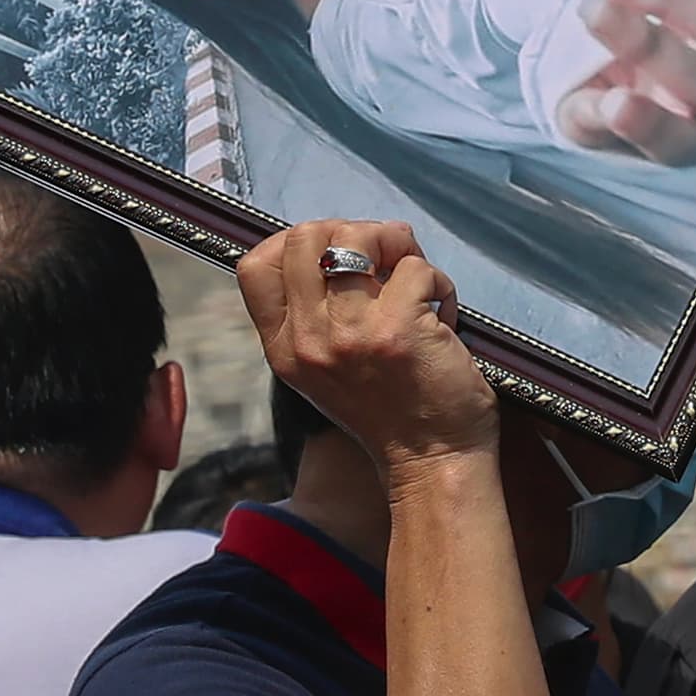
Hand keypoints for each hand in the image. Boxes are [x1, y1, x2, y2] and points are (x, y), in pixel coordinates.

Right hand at [237, 220, 498, 470]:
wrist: (432, 463)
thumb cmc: (388, 411)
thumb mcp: (322, 369)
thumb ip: (312, 316)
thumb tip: (338, 243)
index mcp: (283, 349)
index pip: (254, 266)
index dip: (294, 243)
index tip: (334, 257)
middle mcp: (307, 340)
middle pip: (305, 236)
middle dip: (354, 232)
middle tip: (384, 261)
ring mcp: (350, 334)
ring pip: (362, 237)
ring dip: (400, 248)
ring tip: (414, 282)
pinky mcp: (398, 331)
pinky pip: (416, 267)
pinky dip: (438, 282)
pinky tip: (442, 314)